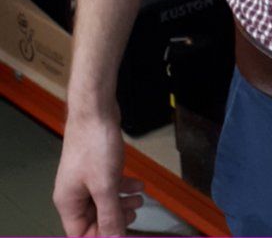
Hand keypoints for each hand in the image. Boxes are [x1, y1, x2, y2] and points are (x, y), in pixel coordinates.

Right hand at [53, 111, 143, 235]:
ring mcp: (85, 179)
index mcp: (68, 203)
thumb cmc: (95, 146)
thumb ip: (109, 215)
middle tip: (134, 216)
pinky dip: (123, 187)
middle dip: (114, 220)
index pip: (80, 234)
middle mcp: (73, 194)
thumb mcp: (105, 186)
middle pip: (93, 220)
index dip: (100, 237)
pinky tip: (138, 185)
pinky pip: (108, 185)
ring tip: (140, 201)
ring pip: (103, 202)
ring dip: (122, 204)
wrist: (96, 110)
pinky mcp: (96, 166)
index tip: (121, 233)